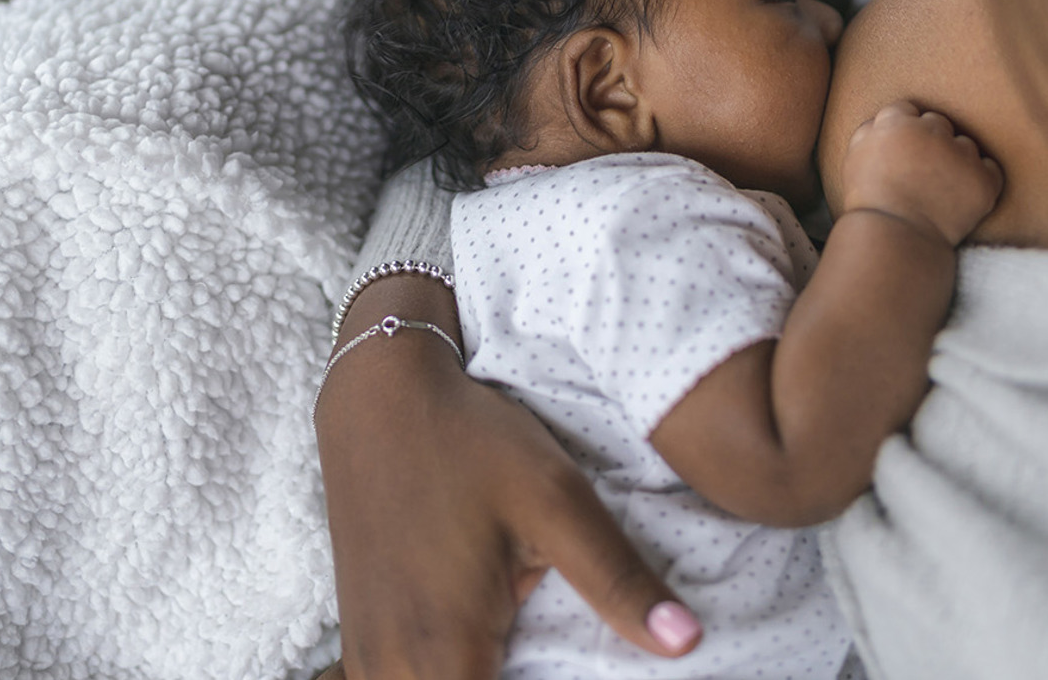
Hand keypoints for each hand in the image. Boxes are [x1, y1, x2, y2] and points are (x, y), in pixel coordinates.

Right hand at [316, 278, 702, 678]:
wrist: (379, 396)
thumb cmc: (470, 440)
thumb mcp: (557, 500)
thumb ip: (618, 581)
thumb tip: (686, 642)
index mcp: (445, 651)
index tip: (578, 670)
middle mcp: (393, 667)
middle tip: (561, 660)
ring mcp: (368, 656)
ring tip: (534, 658)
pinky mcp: (361, 638)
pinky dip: (445, 678)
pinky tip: (487, 657)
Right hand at [839, 100, 1001, 245]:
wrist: (894, 239)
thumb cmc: (869, 204)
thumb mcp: (854, 159)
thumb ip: (869, 132)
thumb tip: (882, 123)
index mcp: (896, 123)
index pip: (905, 110)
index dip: (903, 132)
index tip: (902, 152)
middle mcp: (931, 132)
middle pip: (937, 123)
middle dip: (931, 142)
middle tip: (921, 172)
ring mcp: (961, 155)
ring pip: (965, 145)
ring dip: (957, 161)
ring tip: (940, 190)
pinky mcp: (983, 179)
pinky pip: (991, 169)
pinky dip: (981, 180)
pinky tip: (963, 196)